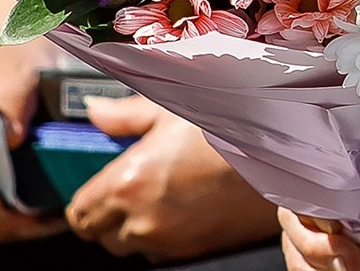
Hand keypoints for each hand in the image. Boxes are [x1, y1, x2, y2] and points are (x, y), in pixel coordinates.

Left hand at [66, 95, 275, 262]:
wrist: (280, 153)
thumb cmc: (227, 125)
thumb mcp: (170, 108)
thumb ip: (124, 115)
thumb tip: (95, 112)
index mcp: (128, 183)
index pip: (79, 213)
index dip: (83, 201)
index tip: (94, 186)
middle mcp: (143, 220)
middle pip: (101, 235)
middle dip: (106, 214)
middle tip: (124, 187)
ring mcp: (170, 241)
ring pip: (130, 246)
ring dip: (133, 227)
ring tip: (154, 195)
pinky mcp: (195, 251)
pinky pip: (161, 252)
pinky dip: (161, 235)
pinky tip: (179, 206)